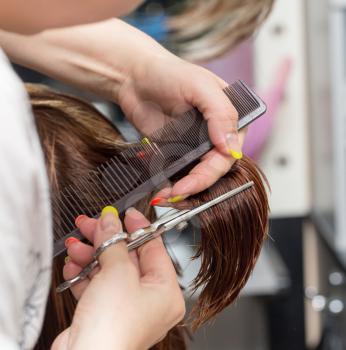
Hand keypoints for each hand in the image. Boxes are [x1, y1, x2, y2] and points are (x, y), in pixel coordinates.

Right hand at [52, 207, 184, 349]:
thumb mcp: (118, 272)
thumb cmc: (113, 327)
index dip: (139, 228)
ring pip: (109, 271)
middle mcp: (149, 301)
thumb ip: (114, 243)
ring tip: (76, 245)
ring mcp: (126, 309)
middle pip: (128, 258)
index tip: (127, 214)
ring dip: (91, 256)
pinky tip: (73, 265)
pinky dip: (84, 274)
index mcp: (166, 292)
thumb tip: (110, 221)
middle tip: (92, 224)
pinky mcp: (105, 315)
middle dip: (106, 241)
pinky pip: (97, 287)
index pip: (155, 249)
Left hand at [119, 49, 244, 202]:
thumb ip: (220, 112)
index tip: (194, 181)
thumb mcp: (200, 85)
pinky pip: (176, 175)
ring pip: (195, 178)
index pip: (228, 155)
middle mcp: (214, 138)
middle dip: (195, 186)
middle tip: (176, 194)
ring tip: (165, 197)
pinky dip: (169, 185)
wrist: (134, 78)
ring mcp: (194, 148)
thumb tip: (231, 147)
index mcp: (228, 121)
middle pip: (212, 172)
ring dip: (183, 191)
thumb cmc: (169, 73)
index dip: (212, 172)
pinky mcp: (175, 154)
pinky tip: (160, 190)